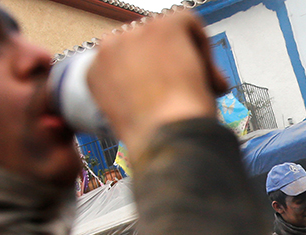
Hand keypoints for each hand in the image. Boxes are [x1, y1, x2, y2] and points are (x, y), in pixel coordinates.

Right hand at [88, 9, 227, 162]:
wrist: (166, 141)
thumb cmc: (155, 141)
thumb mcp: (132, 118)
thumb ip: (139, 95)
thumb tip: (167, 86)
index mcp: (96, 72)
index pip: (128, 62)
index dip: (153, 76)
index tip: (167, 96)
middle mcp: (109, 48)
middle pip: (148, 46)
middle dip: (170, 66)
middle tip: (188, 94)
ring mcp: (135, 34)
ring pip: (170, 36)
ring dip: (189, 61)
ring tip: (201, 92)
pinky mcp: (163, 26)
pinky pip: (189, 23)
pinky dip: (204, 47)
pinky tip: (208, 78)